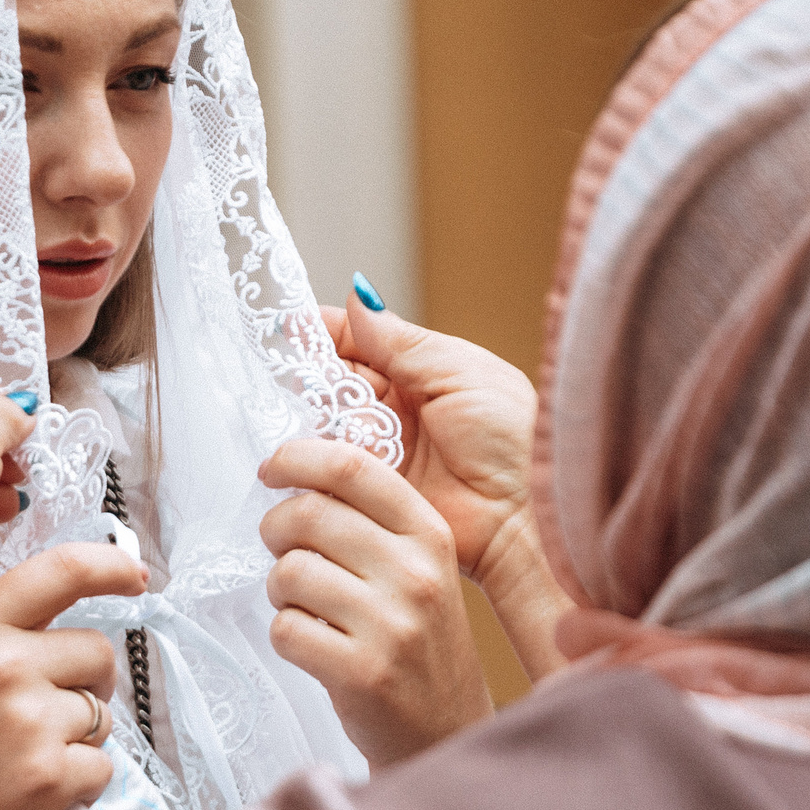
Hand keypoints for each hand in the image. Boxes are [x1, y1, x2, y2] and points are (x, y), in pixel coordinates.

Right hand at [0, 543, 147, 809]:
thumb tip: (26, 599)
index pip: (61, 571)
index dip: (109, 567)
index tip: (135, 576)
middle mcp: (2, 665)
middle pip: (97, 652)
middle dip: (87, 683)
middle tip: (45, 714)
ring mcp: (27, 721)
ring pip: (101, 717)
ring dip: (76, 740)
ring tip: (19, 760)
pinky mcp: (47, 777)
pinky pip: (101, 769)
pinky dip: (78, 786)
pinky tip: (30, 792)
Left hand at [259, 436, 492, 765]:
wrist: (450, 728)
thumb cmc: (421, 642)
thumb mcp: (419, 570)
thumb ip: (372, 522)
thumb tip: (296, 475)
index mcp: (430, 536)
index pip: (353, 468)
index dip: (298, 458)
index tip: (272, 468)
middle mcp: (416, 574)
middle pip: (309, 515)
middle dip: (275, 529)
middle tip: (280, 550)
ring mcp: (391, 625)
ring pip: (289, 572)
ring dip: (280, 589)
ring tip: (304, 606)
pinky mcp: (362, 673)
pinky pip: (285, 629)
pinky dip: (285, 634)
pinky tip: (312, 644)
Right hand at [321, 298, 537, 579]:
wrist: (522, 514)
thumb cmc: (510, 436)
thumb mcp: (459, 372)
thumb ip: (403, 341)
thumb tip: (357, 296)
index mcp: (419, 370)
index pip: (356, 342)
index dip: (321, 334)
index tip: (287, 328)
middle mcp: (393, 408)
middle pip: (332, 382)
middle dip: (311, 377)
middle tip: (295, 378)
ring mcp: (379, 450)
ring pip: (324, 423)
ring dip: (315, 418)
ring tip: (315, 416)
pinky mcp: (367, 490)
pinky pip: (327, 467)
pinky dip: (317, 457)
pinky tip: (309, 448)